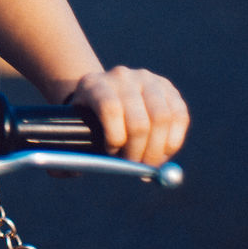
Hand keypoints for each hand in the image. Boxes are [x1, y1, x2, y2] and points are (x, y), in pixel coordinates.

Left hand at [67, 67, 188, 166]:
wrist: (103, 93)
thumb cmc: (87, 120)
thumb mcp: (72, 130)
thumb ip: (68, 155)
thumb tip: (74, 171)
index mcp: (93, 84)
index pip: (110, 108)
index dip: (115, 138)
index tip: (112, 155)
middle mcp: (121, 77)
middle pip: (139, 119)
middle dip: (139, 152)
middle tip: (136, 168)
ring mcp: (147, 79)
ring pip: (162, 118)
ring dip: (158, 149)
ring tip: (149, 162)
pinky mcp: (168, 88)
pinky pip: (179, 116)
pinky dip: (174, 140)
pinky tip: (164, 151)